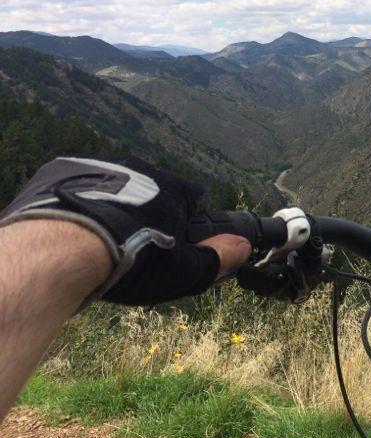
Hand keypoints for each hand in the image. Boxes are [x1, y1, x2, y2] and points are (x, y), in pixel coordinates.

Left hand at [0, 157, 251, 305]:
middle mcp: (141, 168)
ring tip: (100, 245)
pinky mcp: (62, 172)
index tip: (179, 247)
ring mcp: (100, 167)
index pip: (196, 200)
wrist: (59, 249)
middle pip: (154, 193)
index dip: (190, 225)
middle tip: (136, 250)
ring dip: (115, 210)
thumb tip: (245, 246)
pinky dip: (82, 207)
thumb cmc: (132, 261)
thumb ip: (218, 257)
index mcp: (173, 189)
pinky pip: (81, 188)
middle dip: (150, 216)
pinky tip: (74, 233)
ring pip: (116, 189)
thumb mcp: (184, 270)